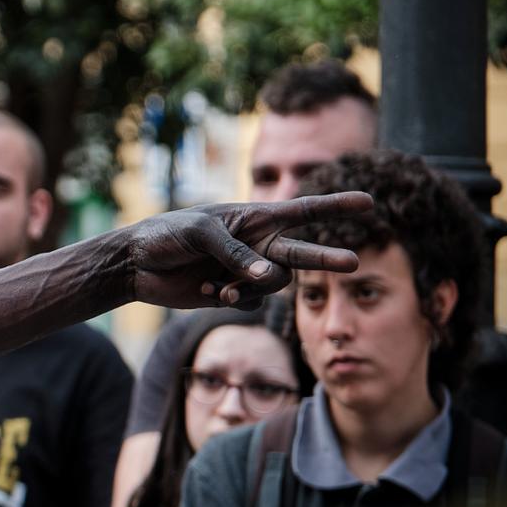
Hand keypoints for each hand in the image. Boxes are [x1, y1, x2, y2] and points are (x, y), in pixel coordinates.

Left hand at [128, 192, 372, 309]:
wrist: (137, 265)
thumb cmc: (167, 234)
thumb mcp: (200, 234)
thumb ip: (235, 253)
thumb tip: (267, 276)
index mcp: (255, 217)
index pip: (304, 211)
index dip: (337, 206)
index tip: (369, 203)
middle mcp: (258, 243)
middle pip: (302, 254)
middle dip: (326, 260)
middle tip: (354, 264)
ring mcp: (247, 270)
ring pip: (273, 286)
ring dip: (250, 289)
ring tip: (218, 287)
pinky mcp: (232, 293)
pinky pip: (250, 303)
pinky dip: (231, 300)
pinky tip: (205, 292)